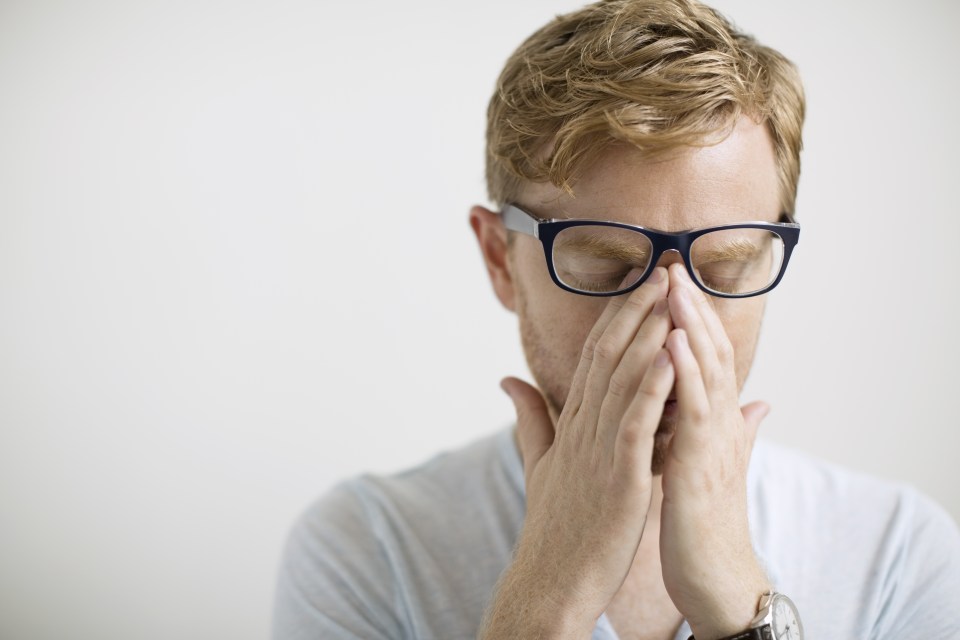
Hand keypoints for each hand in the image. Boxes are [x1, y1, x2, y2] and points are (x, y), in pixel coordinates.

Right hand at [481, 267, 673, 637]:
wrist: (551, 579)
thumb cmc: (553, 524)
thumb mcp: (538, 462)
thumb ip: (528, 416)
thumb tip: (507, 378)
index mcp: (571, 422)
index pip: (594, 356)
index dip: (618, 315)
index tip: (641, 280)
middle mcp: (582, 427)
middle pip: (609, 355)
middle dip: (637, 309)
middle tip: (663, 268)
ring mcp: (599, 451)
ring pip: (623, 380)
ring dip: (649, 335)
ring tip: (671, 296)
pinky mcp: (619, 478)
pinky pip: (636, 425)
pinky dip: (653, 389)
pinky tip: (672, 357)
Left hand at [660, 263, 770, 638]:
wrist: (715, 576)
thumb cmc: (703, 519)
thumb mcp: (707, 464)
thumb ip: (726, 428)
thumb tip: (755, 402)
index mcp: (712, 422)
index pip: (702, 358)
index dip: (689, 319)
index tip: (668, 283)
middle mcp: (718, 424)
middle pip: (707, 354)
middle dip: (689, 309)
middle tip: (672, 265)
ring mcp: (713, 442)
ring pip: (705, 372)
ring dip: (691, 326)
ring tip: (674, 286)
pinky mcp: (701, 464)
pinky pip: (694, 410)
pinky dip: (684, 372)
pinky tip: (671, 341)